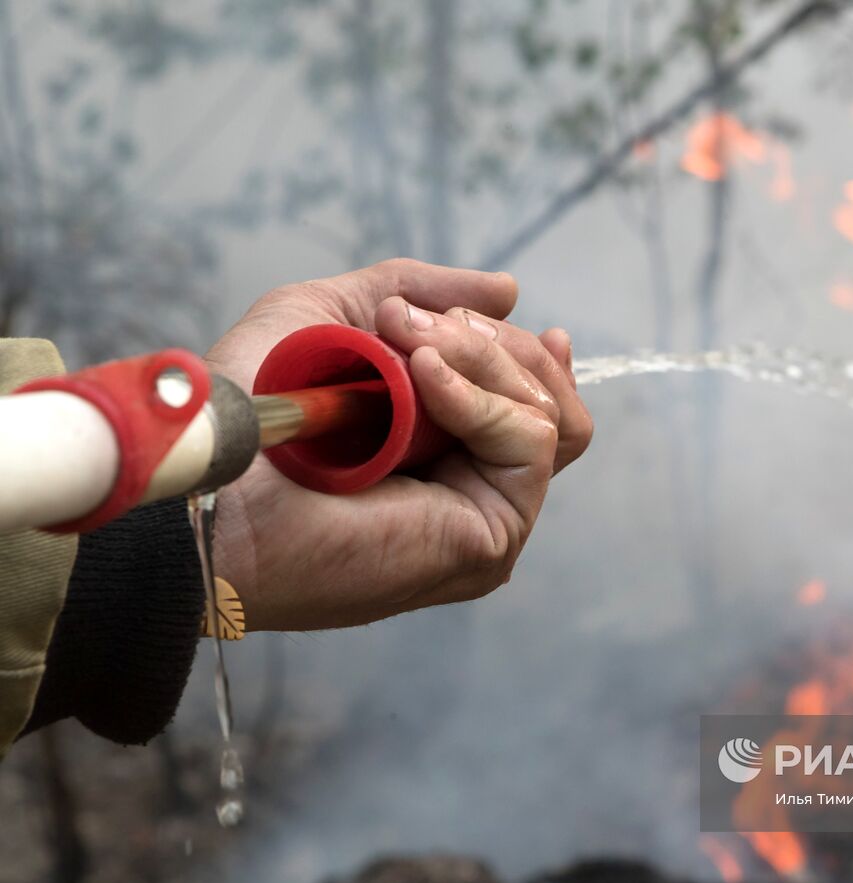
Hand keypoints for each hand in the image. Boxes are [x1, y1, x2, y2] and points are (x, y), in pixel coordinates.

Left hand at [204, 259, 592, 631]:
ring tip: (407, 349)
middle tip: (405, 328)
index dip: (535, 359)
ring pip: (549, 413)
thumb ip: (421, 293)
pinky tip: (421, 378)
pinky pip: (530, 440)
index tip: (520, 317)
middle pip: (549, 399)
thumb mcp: (338, 315)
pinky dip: (481, 395)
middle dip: (489, 344)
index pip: (535, 403)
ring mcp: (487, 517)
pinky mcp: (491, 537)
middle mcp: (473, 489)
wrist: (216, 479)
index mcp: (444, 450)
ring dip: (483, 359)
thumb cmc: (255, 405)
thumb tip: (510, 290)